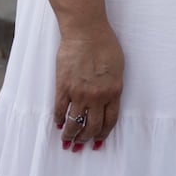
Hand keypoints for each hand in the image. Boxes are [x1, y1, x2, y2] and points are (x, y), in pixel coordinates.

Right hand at [54, 23, 123, 149]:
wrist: (86, 30)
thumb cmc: (105, 43)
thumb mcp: (118, 67)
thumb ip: (113, 85)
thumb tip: (108, 100)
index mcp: (114, 91)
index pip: (109, 121)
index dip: (103, 134)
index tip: (98, 141)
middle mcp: (97, 96)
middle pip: (91, 127)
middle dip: (85, 140)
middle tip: (80, 145)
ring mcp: (79, 92)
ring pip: (74, 123)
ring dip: (70, 135)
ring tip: (67, 141)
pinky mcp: (63, 86)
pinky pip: (60, 109)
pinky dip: (58, 120)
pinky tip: (58, 123)